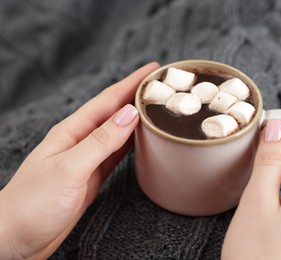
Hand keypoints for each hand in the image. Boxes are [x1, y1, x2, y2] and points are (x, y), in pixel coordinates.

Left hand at [0, 62, 159, 258]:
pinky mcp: (92, 175)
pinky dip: (133, 143)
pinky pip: (117, 153)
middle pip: (115, 112)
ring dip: (138, 118)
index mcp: (73, 131)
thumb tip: (129, 115)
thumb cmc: (33, 203)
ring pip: (119, 131)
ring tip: (157, 108)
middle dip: (138, 95)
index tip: (152, 70)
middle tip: (161, 87)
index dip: (131, 83)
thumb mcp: (70, 168)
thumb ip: (101, 141)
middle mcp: (81, 140)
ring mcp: (88, 158)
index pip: (108, 100)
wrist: (17, 236)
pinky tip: (142, 140)